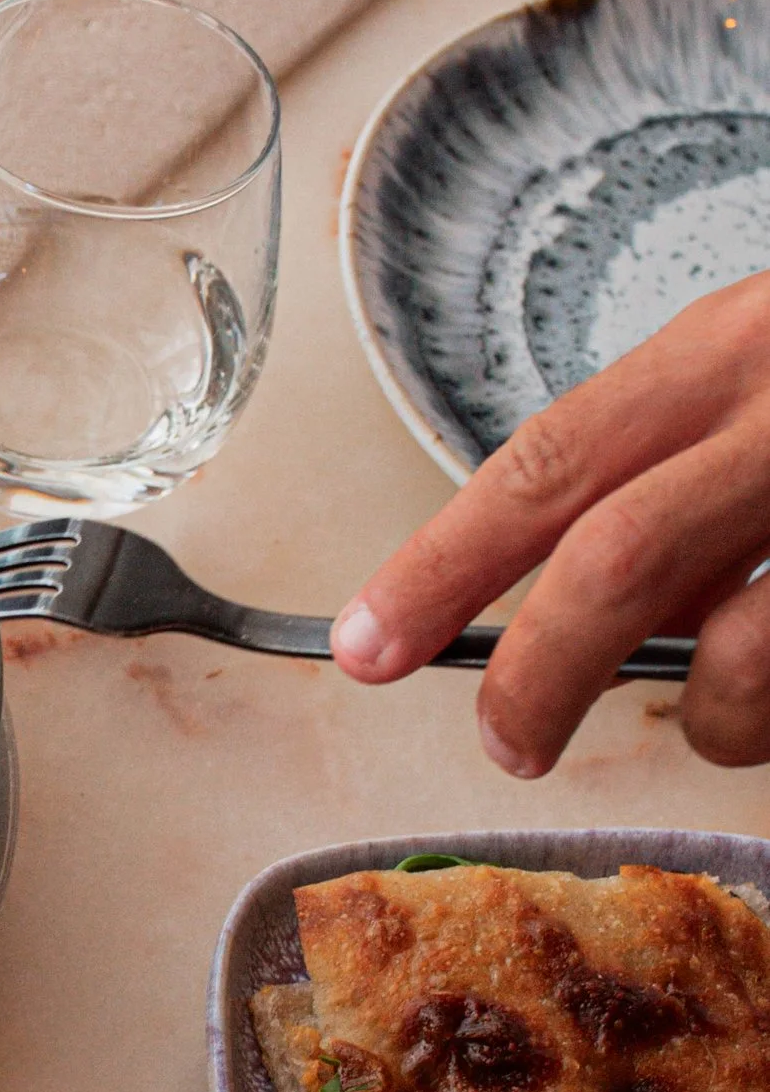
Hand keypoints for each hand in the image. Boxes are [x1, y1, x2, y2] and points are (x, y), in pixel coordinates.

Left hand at [333, 273, 769, 773]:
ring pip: (742, 663)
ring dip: (722, 721)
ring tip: (740, 706)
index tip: (360, 649)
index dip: (441, 565)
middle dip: (535, 674)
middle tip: (506, 746)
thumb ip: (683, 482)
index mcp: (740, 345)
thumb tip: (571, 622)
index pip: (550, 460)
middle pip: (617, 555)